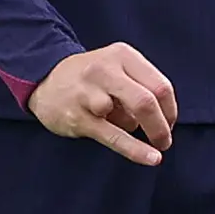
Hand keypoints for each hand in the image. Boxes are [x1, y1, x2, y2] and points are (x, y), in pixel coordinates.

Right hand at [31, 43, 176, 164]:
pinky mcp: (78, 116)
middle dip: (162, 127)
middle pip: (148, 102)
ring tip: (123, 125)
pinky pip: (114, 136)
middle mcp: (106, 70)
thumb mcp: (118, 67)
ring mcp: (89, 93)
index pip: (161, 86)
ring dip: (135, 130)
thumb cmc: (90, 78)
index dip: (171, 111)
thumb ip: (142, 85)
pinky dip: (135, 150)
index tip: (170, 124)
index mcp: (122, 55)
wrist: (43, 79)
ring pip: (131, 118)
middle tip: (164, 141)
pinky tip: (150, 158)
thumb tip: (166, 118)